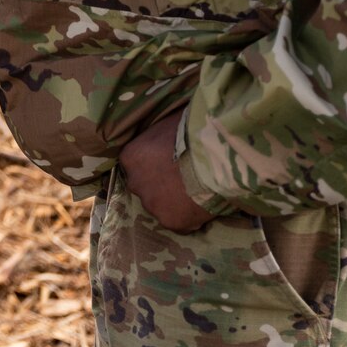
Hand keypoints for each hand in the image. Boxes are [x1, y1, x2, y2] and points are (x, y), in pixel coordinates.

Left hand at [119, 112, 212, 232]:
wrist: (215, 156)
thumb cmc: (194, 132)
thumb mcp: (170, 124)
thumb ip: (163, 135)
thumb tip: (170, 130)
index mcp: (131, 157)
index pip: (137, 166)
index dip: (156, 166)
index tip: (172, 165)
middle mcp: (135, 182)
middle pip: (146, 188)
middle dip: (162, 186)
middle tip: (186, 181)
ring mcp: (152, 204)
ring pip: (162, 207)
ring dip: (176, 203)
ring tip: (199, 193)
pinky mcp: (171, 221)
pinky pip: (181, 222)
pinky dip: (191, 217)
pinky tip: (205, 205)